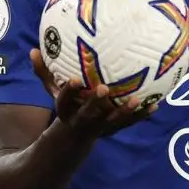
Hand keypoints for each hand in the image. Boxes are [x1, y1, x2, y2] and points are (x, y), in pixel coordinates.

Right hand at [30, 49, 156, 139]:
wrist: (73, 138)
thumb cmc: (67, 106)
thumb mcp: (53, 92)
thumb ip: (45, 72)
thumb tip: (33, 50)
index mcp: (66, 110)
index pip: (63, 101)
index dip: (68, 91)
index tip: (73, 80)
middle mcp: (81, 120)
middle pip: (88, 113)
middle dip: (95, 103)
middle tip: (104, 89)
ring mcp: (99, 126)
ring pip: (112, 121)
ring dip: (124, 112)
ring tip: (137, 100)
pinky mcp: (113, 129)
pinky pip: (129, 123)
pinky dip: (141, 115)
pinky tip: (155, 105)